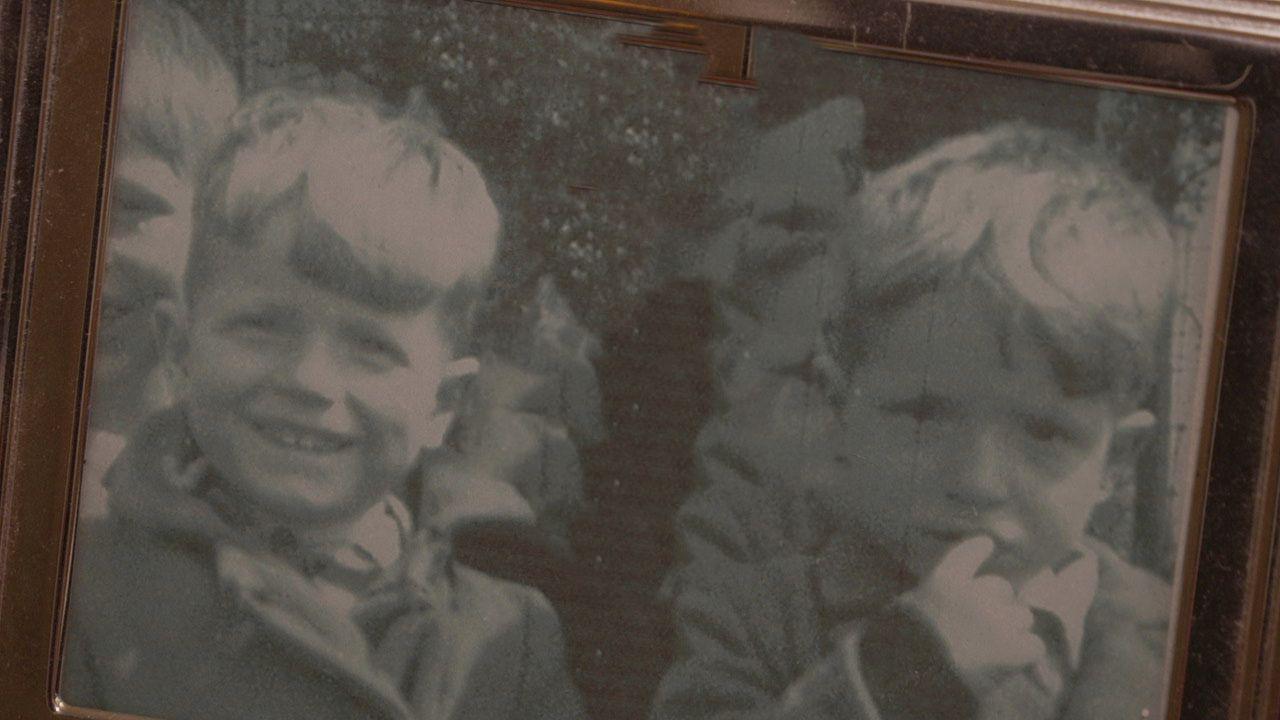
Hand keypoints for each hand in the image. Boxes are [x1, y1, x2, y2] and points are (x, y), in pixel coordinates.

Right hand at [899, 536, 1046, 694]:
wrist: (914, 676)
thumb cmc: (903, 646)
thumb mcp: (907, 611)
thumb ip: (931, 600)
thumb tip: (945, 603)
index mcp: (944, 581)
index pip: (969, 552)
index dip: (980, 549)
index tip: (987, 544)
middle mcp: (975, 593)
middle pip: (1001, 587)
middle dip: (997, 603)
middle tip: (985, 623)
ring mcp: (997, 619)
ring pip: (1022, 615)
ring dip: (1012, 629)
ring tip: (995, 647)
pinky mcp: (1014, 647)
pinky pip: (1034, 645)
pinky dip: (1025, 653)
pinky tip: (1012, 661)